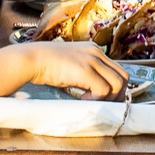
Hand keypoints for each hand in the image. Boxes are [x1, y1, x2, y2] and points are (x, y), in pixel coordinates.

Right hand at [14, 40, 128, 97]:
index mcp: (93, 50)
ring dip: (109, 98)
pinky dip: (98, 99)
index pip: (116, 69)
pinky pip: (104, 89)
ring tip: (92, 101)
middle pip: (123, 76)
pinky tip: (83, 99)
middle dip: (118, 94)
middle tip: (103, 104)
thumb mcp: (70, 64)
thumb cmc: (45, 65)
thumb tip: (92, 90)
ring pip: (118, 84)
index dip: (114, 87)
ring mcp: (92, 61)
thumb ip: (83, 72)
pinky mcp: (86, 71)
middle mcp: (96, 53)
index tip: (103, 98)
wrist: (31, 59)